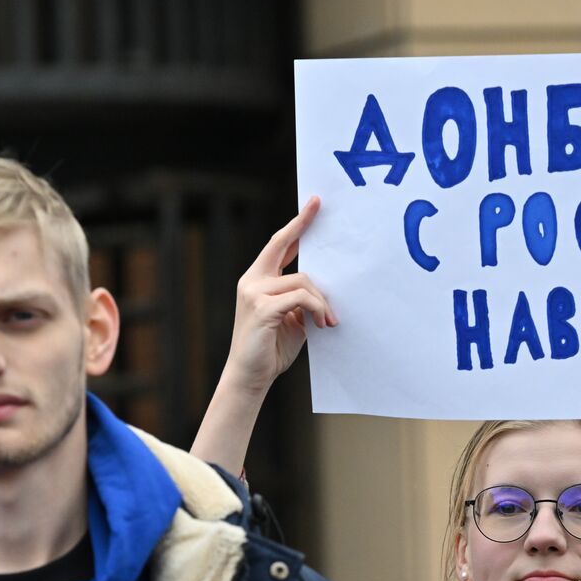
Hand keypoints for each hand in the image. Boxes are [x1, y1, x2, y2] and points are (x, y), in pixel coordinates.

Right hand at [224, 196, 336, 396]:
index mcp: (258, 280)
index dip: (296, 224)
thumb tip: (323, 287)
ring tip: (328, 321)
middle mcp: (252, 280)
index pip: (278, 245)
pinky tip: (321, 324)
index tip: (312, 204)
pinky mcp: (262, 307)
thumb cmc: (271, 348)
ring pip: (303, 280)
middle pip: (282, 244)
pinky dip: (317, 309)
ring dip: (323, 301)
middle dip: (301, 223)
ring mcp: (254, 292)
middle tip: (318, 205)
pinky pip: (301, 297)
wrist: (251, 375)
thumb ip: (301, 298)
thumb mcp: (291, 318)